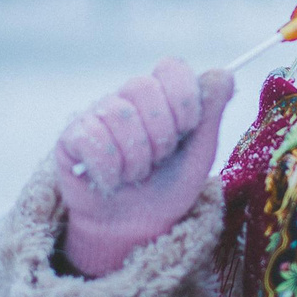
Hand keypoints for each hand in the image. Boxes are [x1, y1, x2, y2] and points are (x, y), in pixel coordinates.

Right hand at [55, 58, 236, 276]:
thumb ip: (211, 114)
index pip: (171, 67)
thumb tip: (224, 74)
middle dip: (160, 135)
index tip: (186, 130)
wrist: (134, 229)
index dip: (183, 99)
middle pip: (142, 88)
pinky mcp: (71, 138)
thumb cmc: (168, 188)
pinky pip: (91, 138)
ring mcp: (96, 115)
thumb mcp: (199, 154)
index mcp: (160, 96)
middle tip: (159, 160)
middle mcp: (126, 99)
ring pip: (118, 115)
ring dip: (136, 159)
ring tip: (136, 175)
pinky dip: (109, 170)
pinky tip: (112, 182)